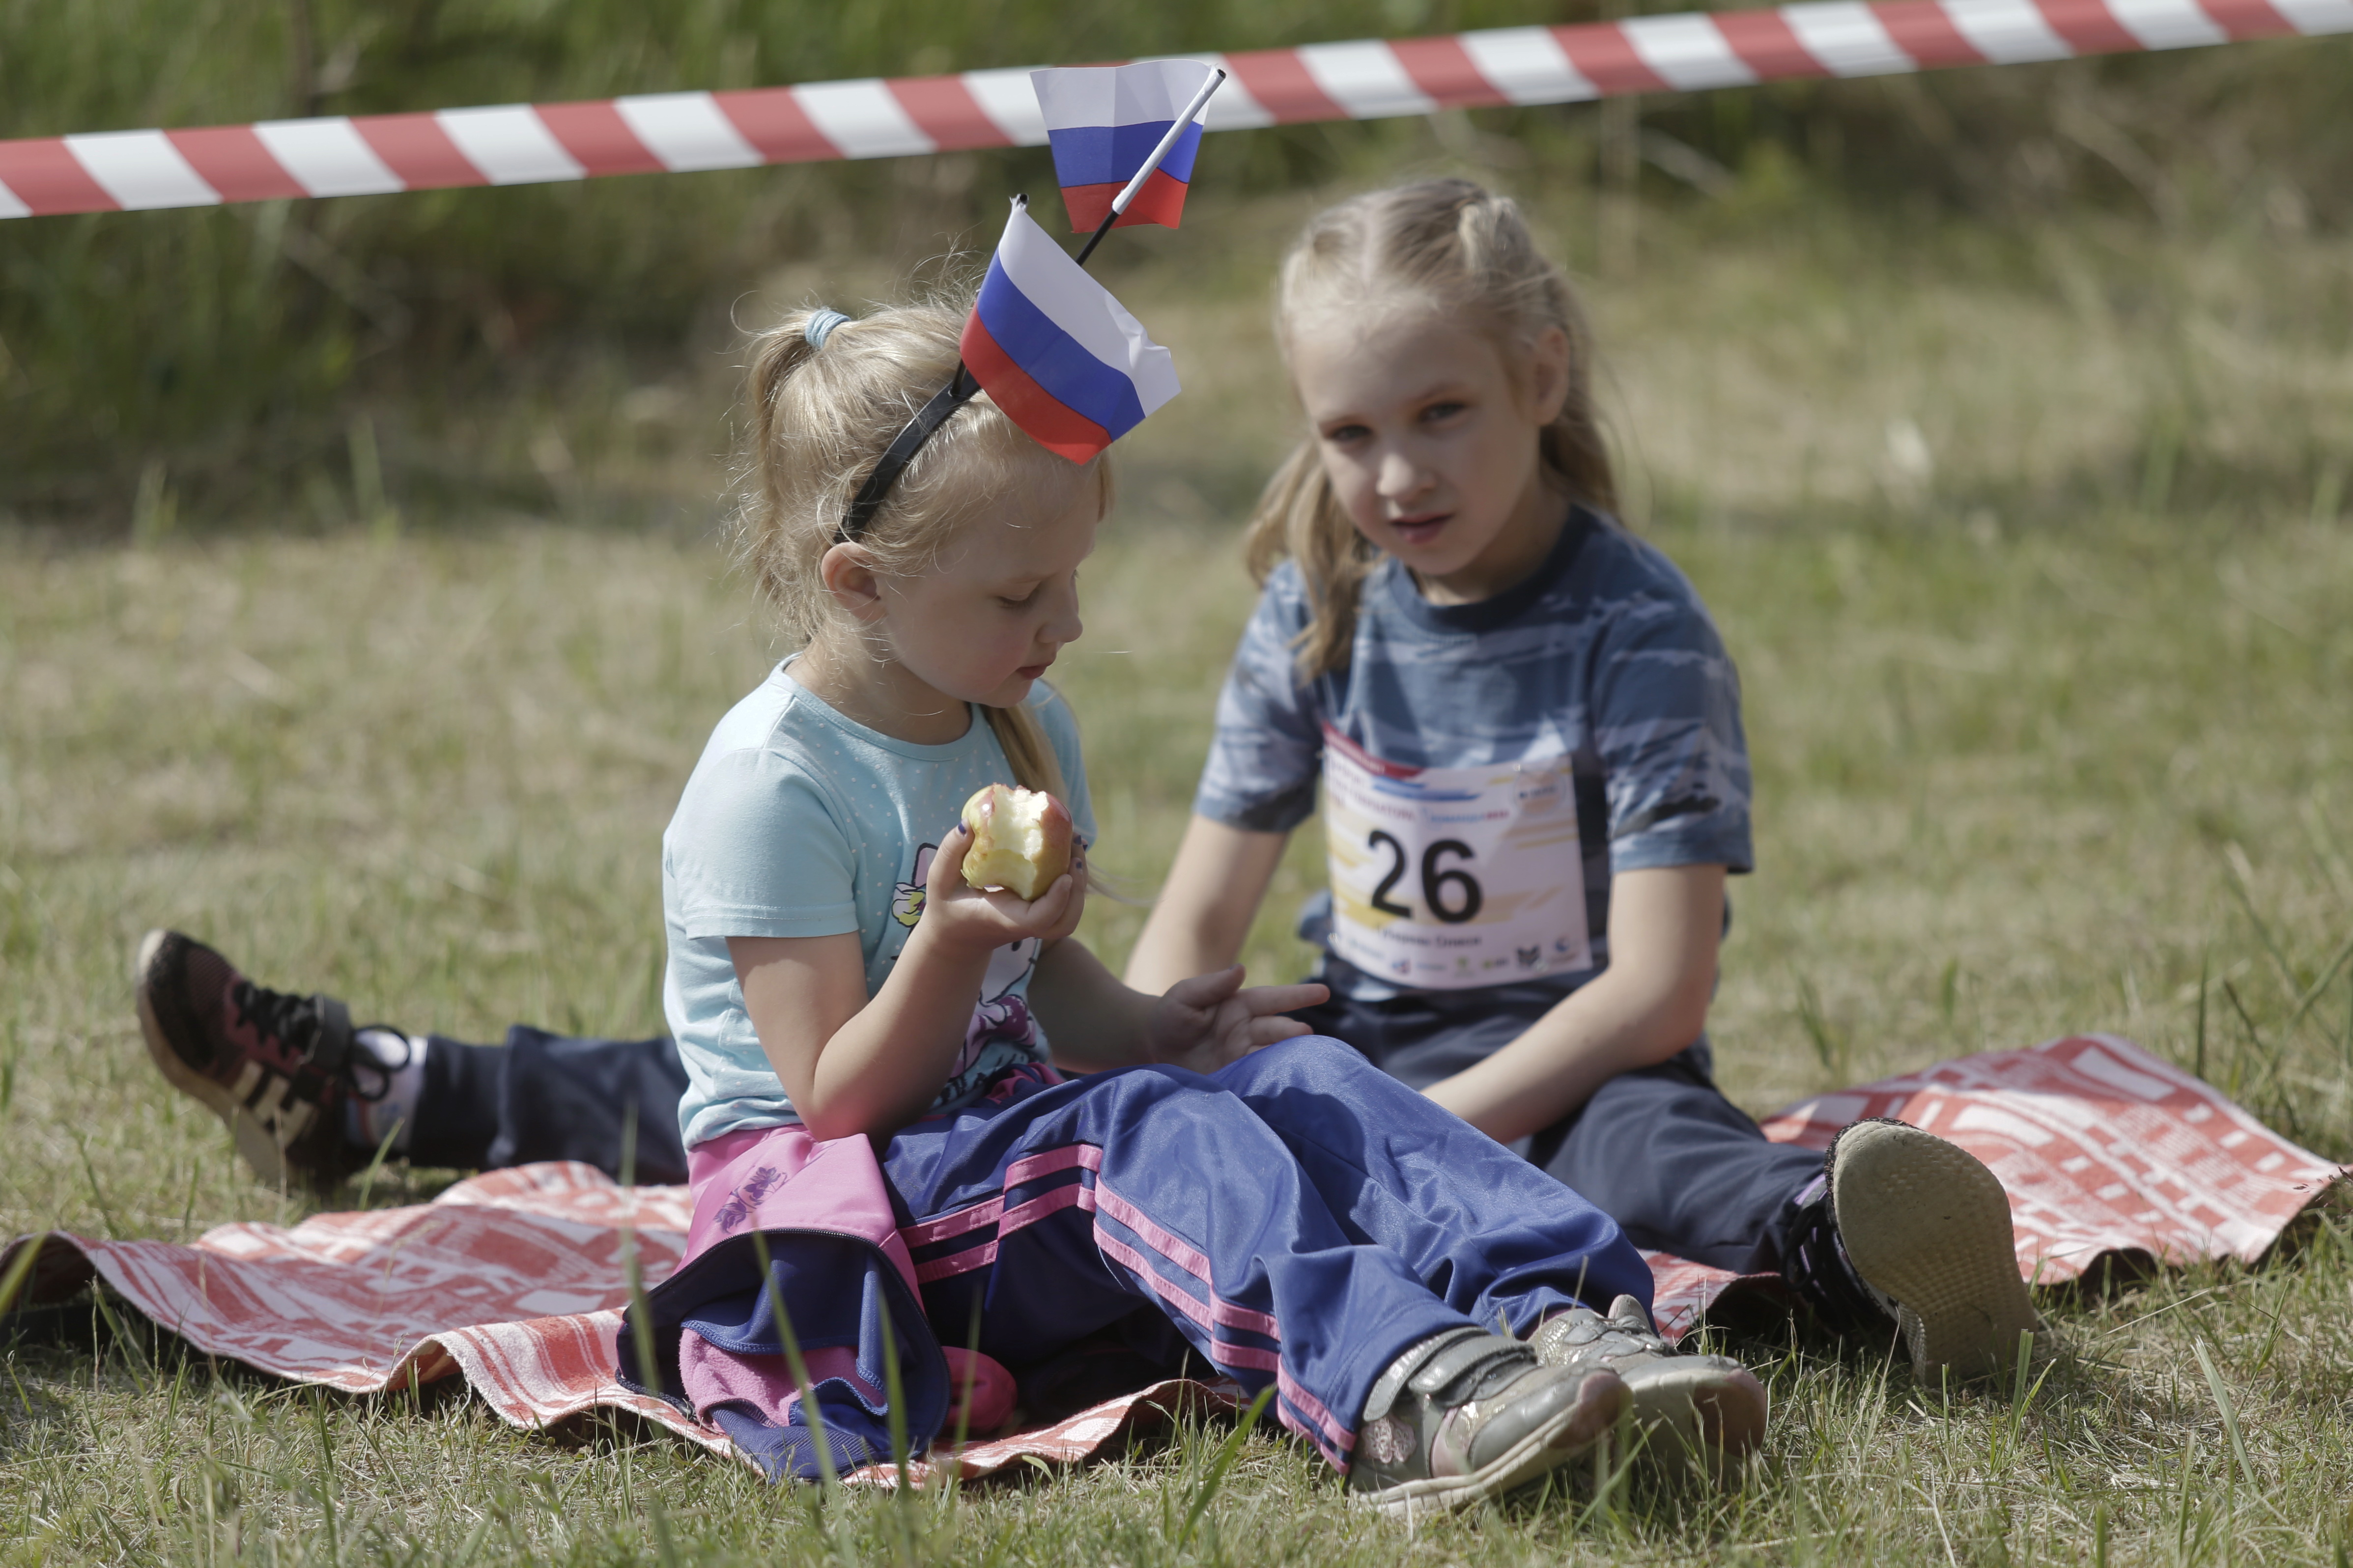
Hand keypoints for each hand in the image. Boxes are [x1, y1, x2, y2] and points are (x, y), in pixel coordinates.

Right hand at [918, 823, 1085, 957]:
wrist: (956, 936)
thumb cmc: (948, 906)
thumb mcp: (939, 879)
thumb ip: (950, 852)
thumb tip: (968, 824)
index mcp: (1004, 918)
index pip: (1038, 919)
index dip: (1056, 900)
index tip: (1065, 876)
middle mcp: (1024, 924)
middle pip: (1065, 921)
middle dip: (1078, 887)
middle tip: (1076, 848)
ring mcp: (1035, 921)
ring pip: (1070, 914)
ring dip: (1080, 881)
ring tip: (1076, 844)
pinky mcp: (1039, 911)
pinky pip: (1065, 900)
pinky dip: (1073, 877)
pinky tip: (1068, 848)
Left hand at [1143, 966, 1328, 1075]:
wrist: (1153, 1050)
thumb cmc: (1170, 1016)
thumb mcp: (1185, 996)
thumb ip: (1211, 985)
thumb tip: (1239, 969)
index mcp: (1241, 1006)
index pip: (1273, 999)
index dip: (1297, 995)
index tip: (1323, 992)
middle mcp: (1249, 1030)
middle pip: (1277, 1030)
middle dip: (1293, 1032)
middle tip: (1306, 1034)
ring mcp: (1244, 1056)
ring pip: (1273, 1055)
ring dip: (1288, 1057)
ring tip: (1305, 1060)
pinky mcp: (1236, 1079)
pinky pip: (1258, 1079)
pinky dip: (1271, 1081)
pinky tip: (1283, 1085)